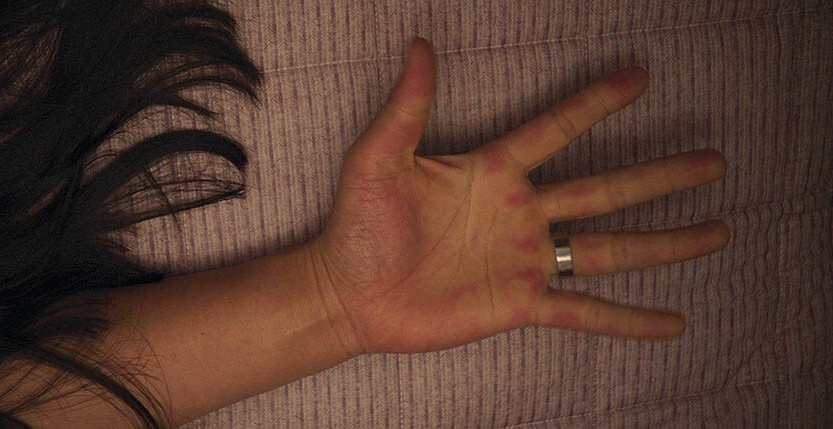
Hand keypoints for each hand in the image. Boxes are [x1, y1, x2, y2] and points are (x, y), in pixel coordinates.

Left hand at [307, 37, 729, 354]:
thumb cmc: (357, 225)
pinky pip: (584, 311)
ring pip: (608, 248)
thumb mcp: (378, 159)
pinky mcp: (519, 304)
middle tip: (712, 159)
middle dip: (659, 175)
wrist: (348, 293)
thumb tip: (416, 45)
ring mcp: (524, 261)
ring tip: (716, 230)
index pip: (554, 129)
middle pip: (604, 189)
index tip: (639, 76)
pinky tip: (671, 323)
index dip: (595, 103)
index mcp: (491, 173)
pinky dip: (628, 319)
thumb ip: (406, 107)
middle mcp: (519, 214)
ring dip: (663, 242)